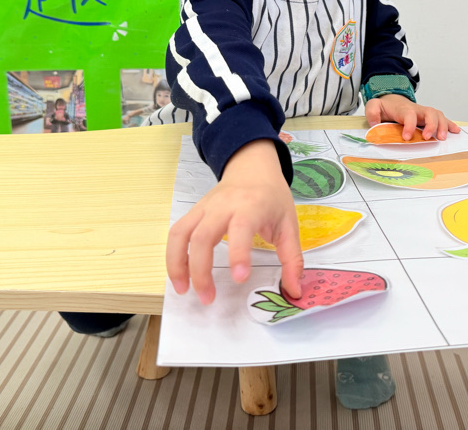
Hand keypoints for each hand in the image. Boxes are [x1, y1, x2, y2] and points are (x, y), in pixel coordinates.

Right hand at [166, 139, 302, 304]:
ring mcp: (204, 208)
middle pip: (203, 236)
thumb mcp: (289, 224)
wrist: (253, 168)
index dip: (238, 253)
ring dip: (178, 264)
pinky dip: (173, 255)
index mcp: (251, 206)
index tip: (240, 278)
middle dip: (201, 270)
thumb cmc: (272, 197)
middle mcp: (223, 206)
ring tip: (183, 291)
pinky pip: (176, 233)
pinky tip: (179, 276)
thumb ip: (292, 260)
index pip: (240, 228)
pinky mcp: (194, 212)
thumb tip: (294, 292)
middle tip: (208, 298)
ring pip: (181, 234)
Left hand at [364, 94, 460, 140]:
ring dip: (442, 126)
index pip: (408, 114)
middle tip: (428, 138)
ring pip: (438, 115)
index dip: (409, 125)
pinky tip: (456, 131)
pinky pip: (443, 119)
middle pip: (429, 112)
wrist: (394, 100)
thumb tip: (374, 123)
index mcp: (403, 109)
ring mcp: (425, 113)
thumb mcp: (374, 106)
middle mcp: (417, 110)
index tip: (407, 136)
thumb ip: (372, 112)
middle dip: (431, 125)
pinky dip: (450, 125)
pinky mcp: (430, 118)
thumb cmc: (386, 106)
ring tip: (442, 138)